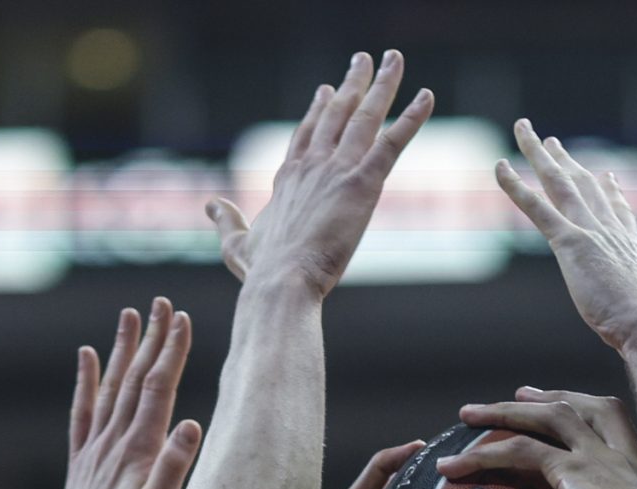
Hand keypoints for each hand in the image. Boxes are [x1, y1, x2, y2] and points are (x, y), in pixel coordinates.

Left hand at [42, 301, 203, 488]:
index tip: (183, 318)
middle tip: (161, 303)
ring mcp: (94, 450)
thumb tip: (192, 424)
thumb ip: (173, 471)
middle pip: (135, 379)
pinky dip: (87, 380)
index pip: (158, 389)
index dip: (171, 352)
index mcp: (138, 451)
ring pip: (110, 387)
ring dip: (123, 349)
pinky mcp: (82, 463)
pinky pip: (83, 411)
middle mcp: (113, 442)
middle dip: (151, 339)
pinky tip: (88, 357)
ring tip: (130, 315)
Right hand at [207, 51, 433, 298]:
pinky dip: (411, 118)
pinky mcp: (362, 183)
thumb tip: (210, 205)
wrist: (282, 280)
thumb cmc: (261, 271)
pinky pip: (392, 142)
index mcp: (287, 178)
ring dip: (382, 85)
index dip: (317, 111)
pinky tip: (426, 97)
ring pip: (364, 116)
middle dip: (350, 84)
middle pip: (335, 113)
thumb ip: (224, 221)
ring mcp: (336, 169)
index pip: (306, 135)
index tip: (325, 89)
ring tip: (394, 60)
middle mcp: (312, 164)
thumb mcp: (235, 243)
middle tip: (363, 60)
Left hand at [438, 389, 636, 488]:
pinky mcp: (571, 470)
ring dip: (504, 413)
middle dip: (546, 398)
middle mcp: (621, 454)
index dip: (588, 410)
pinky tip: (452, 468)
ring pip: (545, 417)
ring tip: (469, 415)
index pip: (616, 423)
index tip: (569, 408)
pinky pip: (518, 451)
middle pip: (580, 407)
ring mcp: (596, 456)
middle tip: (518, 395)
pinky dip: (480, 456)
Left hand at [494, 119, 636, 353]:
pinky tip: (500, 168)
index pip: (617, 210)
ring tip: (523, 131)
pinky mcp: (571, 242)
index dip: (609, 191)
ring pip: (559, 182)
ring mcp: (590, 231)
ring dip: (537, 154)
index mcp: (631, 244)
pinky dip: (515, 186)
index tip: (605, 175)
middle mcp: (610, 228)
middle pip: (584, 184)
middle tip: (549, 142)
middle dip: (565, 161)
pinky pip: (537, 208)